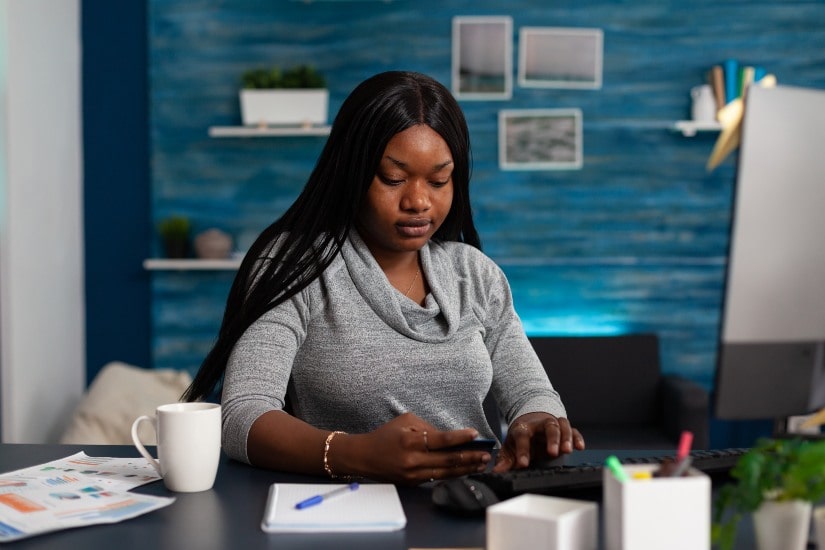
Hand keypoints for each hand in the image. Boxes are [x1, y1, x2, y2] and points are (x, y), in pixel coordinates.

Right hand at [351, 413, 492, 484]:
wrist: (363, 457)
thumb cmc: (385, 435)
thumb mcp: (405, 421)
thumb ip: (428, 428)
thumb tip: (450, 438)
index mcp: (411, 441)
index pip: (442, 440)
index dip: (460, 438)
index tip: (475, 434)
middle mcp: (413, 460)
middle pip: (448, 460)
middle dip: (470, 457)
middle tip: (486, 454)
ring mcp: (413, 475)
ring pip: (446, 472)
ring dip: (466, 469)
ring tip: (481, 464)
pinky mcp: (413, 484)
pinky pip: (437, 478)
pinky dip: (453, 474)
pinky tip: (465, 470)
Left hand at [492, 413, 584, 472]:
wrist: (530, 419)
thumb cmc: (521, 436)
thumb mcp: (509, 448)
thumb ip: (505, 460)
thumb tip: (497, 471)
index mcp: (523, 428)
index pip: (522, 436)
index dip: (522, 450)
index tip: (523, 464)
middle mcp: (540, 425)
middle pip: (548, 426)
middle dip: (551, 439)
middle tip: (552, 452)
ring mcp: (554, 425)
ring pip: (562, 425)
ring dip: (566, 437)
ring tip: (566, 451)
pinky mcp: (564, 430)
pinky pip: (573, 430)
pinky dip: (577, 438)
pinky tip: (579, 447)